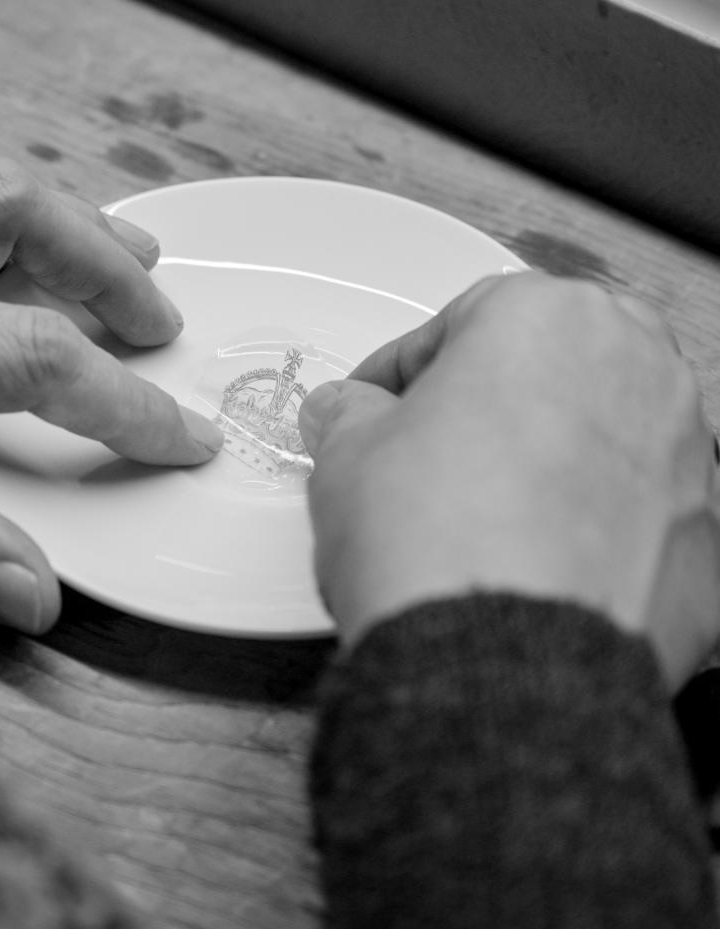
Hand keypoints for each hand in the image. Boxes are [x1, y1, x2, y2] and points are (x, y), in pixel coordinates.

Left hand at [0, 157, 221, 632]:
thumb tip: (34, 591)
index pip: (26, 352)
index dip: (119, 401)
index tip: (176, 434)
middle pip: (5, 209)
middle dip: (103, 260)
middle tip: (158, 318)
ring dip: (63, 228)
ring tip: (130, 265)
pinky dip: (4, 242)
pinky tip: (27, 280)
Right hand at [299, 272, 719, 689]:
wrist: (499, 662)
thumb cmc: (437, 540)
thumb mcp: (348, 455)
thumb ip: (349, 415)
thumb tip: (348, 412)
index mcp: (545, 318)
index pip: (457, 324)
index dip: (401, 370)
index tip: (375, 403)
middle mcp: (636, 368)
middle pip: (544, 367)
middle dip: (487, 401)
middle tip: (434, 448)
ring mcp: (685, 453)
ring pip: (599, 433)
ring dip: (545, 458)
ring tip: (485, 513)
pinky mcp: (706, 537)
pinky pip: (637, 510)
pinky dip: (594, 524)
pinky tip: (539, 560)